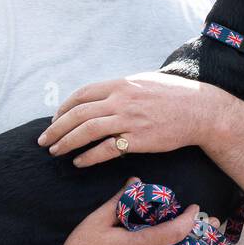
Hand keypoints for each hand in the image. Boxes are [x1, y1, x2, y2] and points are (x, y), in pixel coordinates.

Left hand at [38, 73, 221, 167]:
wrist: (200, 110)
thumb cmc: (174, 96)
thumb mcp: (144, 82)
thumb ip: (122, 89)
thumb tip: (103, 95)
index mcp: (120, 85)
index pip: (81, 95)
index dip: (63, 108)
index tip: (55, 119)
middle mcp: (121, 101)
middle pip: (78, 114)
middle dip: (56, 128)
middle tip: (44, 140)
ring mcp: (129, 120)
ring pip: (87, 131)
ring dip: (66, 142)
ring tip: (56, 152)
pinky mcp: (138, 140)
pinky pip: (105, 149)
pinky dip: (88, 157)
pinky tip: (79, 162)